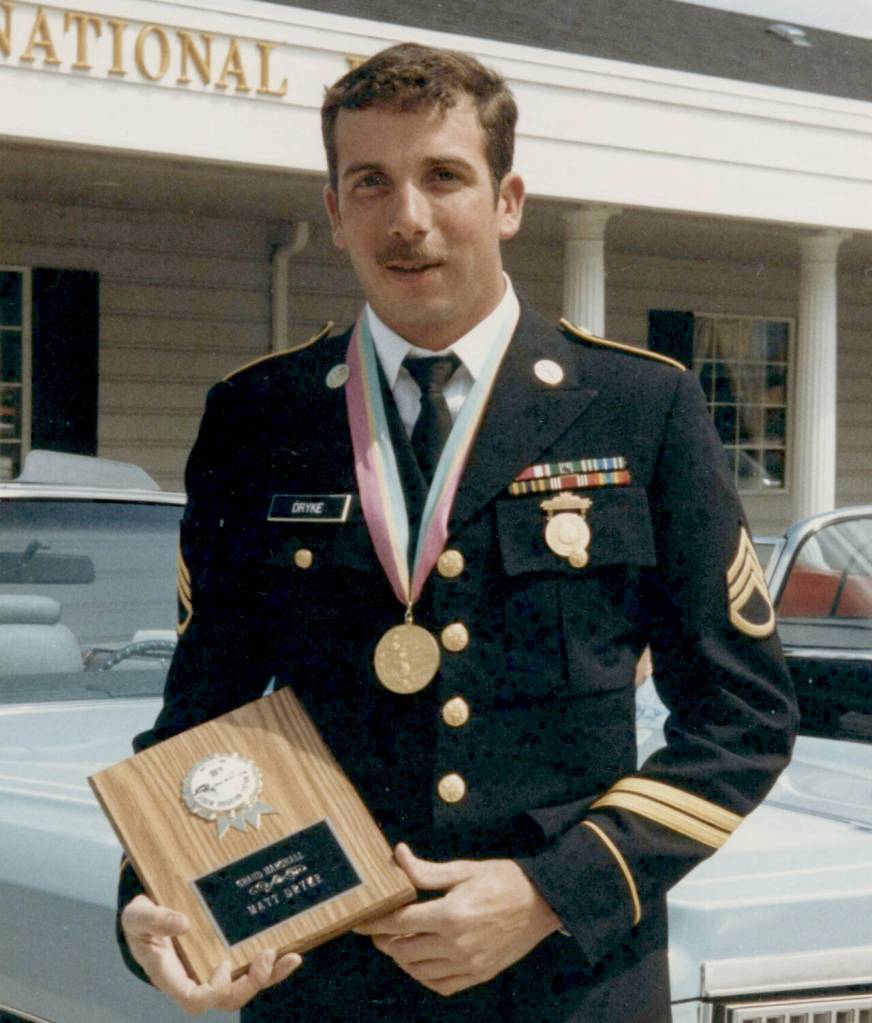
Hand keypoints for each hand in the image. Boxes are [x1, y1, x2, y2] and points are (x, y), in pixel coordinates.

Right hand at [120, 894, 301, 1012]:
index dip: (212, 991)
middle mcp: (195, 978)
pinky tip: (292, 953)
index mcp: (170, 975)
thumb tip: (183, 924)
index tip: (222, 967)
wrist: (149, 911)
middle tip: (266, 958)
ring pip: (244, 986)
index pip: (193, 999)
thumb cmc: (140, 919)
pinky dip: (273, 965)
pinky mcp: (228, 956)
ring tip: (290, 958)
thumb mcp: (137, 916)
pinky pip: (251, 968)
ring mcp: (213, 969)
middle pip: (226, 999)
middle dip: (250, 984)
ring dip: (269, 977)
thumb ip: (155, 920)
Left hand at [354, 843, 560, 996]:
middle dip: (385, 940)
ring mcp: (468, 964)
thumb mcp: (463, 869)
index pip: (400, 922)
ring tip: (398, 941)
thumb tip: (399, 856)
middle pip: (404, 950)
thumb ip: (427, 870)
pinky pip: (440, 985)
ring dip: (401, 957)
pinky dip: (423, 975)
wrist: (541, 903)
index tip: (359, 921)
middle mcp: (456, 944)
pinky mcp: (478, 975)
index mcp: (450, 914)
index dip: (374, 922)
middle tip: (379, 929)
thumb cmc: (503, 880)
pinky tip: (421, 960)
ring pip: (418, 970)